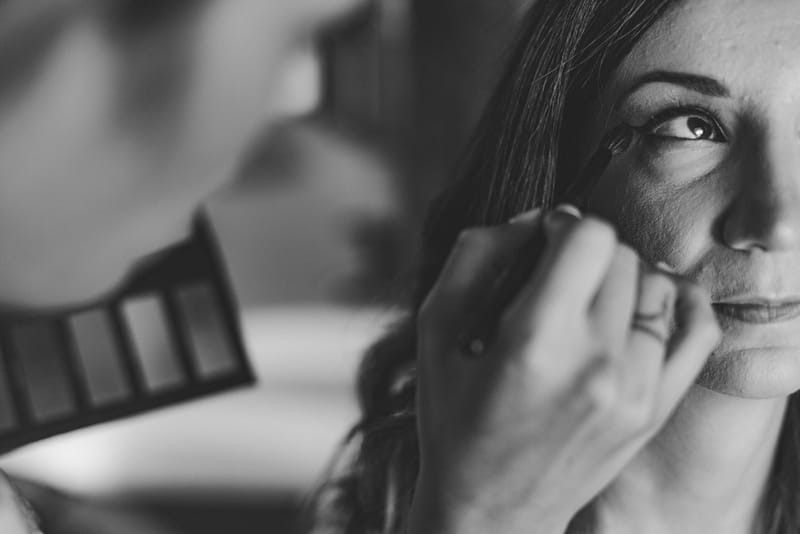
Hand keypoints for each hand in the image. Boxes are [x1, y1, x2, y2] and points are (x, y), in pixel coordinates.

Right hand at [408, 207, 720, 533]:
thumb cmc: (453, 419)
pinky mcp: (655, 409)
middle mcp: (595, 365)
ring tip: (591, 299)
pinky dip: (678, 304)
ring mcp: (635, 391)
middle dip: (589, 252)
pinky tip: (647, 305)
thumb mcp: (434, 329)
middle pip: (624, 256)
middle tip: (559, 276)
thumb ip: (476, 256)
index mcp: (535, 342)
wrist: (492, 507)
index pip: (590, 237)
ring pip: (657, 286)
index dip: (563, 225)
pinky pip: (697, 331)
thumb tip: (533, 218)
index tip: (544, 242)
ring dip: (624, 278)